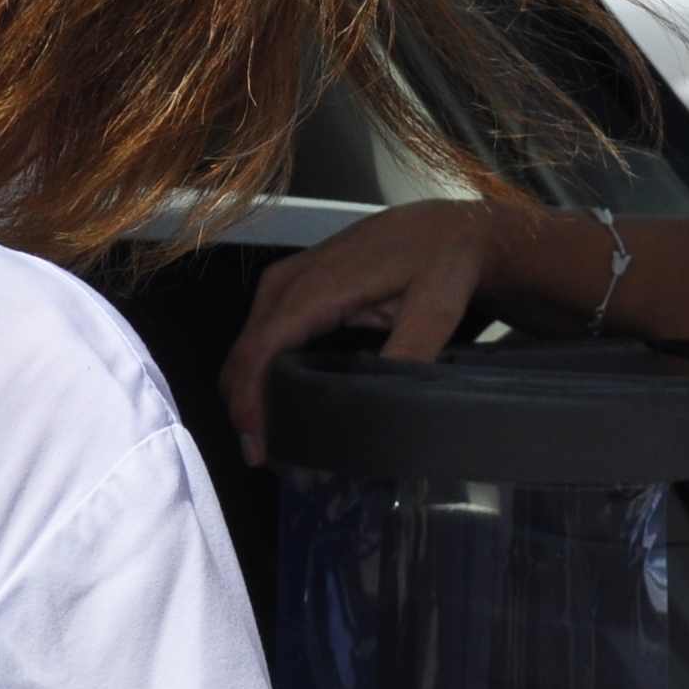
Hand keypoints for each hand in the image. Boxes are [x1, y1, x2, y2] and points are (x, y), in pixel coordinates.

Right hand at [218, 202, 526, 463]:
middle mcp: (287, 281)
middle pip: (243, 356)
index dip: (251, 404)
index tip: (261, 449)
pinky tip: (282, 406)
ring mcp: (285, 281)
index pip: (259, 351)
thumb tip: (380, 406)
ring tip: (278, 443)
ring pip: (246, 348)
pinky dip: (261, 374)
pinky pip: (260, 336)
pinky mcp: (292, 287)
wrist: (445, 227)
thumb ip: (407, 354)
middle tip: (274, 461)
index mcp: (314, 287)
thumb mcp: (435, 310)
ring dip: (251, 395)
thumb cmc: (441, 262)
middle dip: (249, 411)